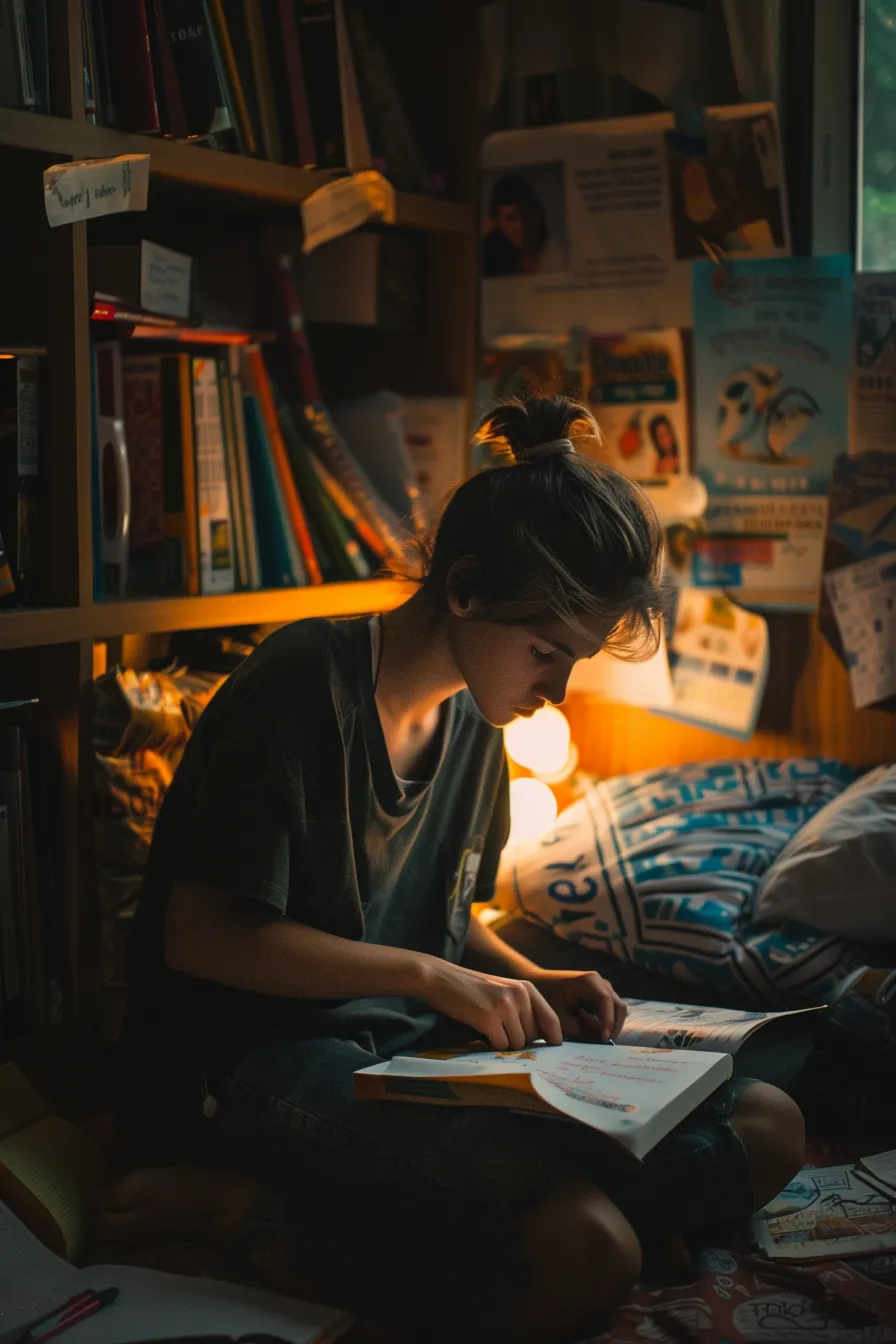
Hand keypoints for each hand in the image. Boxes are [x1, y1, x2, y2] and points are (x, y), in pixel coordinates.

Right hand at [415, 957, 562, 1049]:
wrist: (441, 978)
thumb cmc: (472, 989)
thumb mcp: (503, 991)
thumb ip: (523, 1009)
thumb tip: (541, 1039)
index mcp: (526, 988)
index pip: (551, 1019)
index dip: (554, 1037)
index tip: (554, 1048)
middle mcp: (520, 994)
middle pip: (533, 1036)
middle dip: (519, 1039)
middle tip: (500, 1030)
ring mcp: (505, 1005)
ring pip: (518, 1043)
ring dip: (504, 1042)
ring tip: (488, 1026)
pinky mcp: (488, 1017)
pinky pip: (501, 1045)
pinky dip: (490, 1043)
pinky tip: (479, 1028)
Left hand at [530, 970, 626, 1042]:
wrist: (539, 983)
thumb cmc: (547, 999)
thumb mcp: (560, 1018)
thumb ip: (581, 1030)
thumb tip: (600, 1040)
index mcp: (590, 981)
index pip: (607, 1002)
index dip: (608, 1022)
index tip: (603, 1040)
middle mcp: (600, 982)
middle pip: (618, 1007)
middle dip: (613, 1027)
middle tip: (602, 1044)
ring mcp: (603, 988)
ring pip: (617, 1010)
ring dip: (609, 1025)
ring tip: (589, 1032)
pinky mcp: (602, 995)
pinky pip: (611, 1011)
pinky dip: (604, 1022)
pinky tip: (586, 1025)